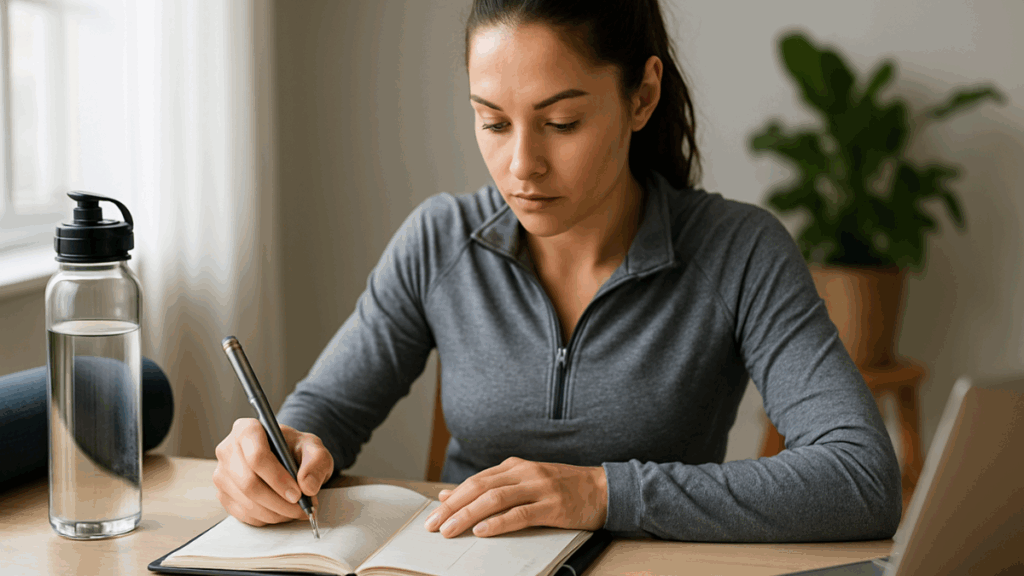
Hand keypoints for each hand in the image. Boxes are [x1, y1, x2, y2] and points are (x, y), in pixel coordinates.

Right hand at [213, 418, 333, 525]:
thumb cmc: (296, 450)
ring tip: (297, 510)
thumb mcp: (314, 449)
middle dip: (279, 501)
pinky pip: (244, 515)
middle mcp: (228, 450)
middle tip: (301, 507)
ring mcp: (222, 474)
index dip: (278, 478)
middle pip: (249, 483)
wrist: (286, 459)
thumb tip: (307, 486)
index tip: (297, 494)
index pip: (257, 456)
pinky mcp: (224, 496)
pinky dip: (267, 518)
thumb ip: (316, 463)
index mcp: (247, 430)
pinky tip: (282, 512)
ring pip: (247, 502)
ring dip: (276, 513)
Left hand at [423, 457, 607, 537]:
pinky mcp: (553, 506)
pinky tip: (483, 530)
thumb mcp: (525, 482)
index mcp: (516, 467)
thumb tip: (451, 493)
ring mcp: (539, 488)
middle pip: (480, 488)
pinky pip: (520, 514)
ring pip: (495, 499)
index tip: (434, 514)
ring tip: (450, 530)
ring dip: (468, 515)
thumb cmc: (563, 488)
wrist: (604, 489)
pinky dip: (498, 522)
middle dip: (453, 506)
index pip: (476, 481)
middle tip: (434, 525)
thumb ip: (491, 487)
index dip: (452, 497)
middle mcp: (525, 473)